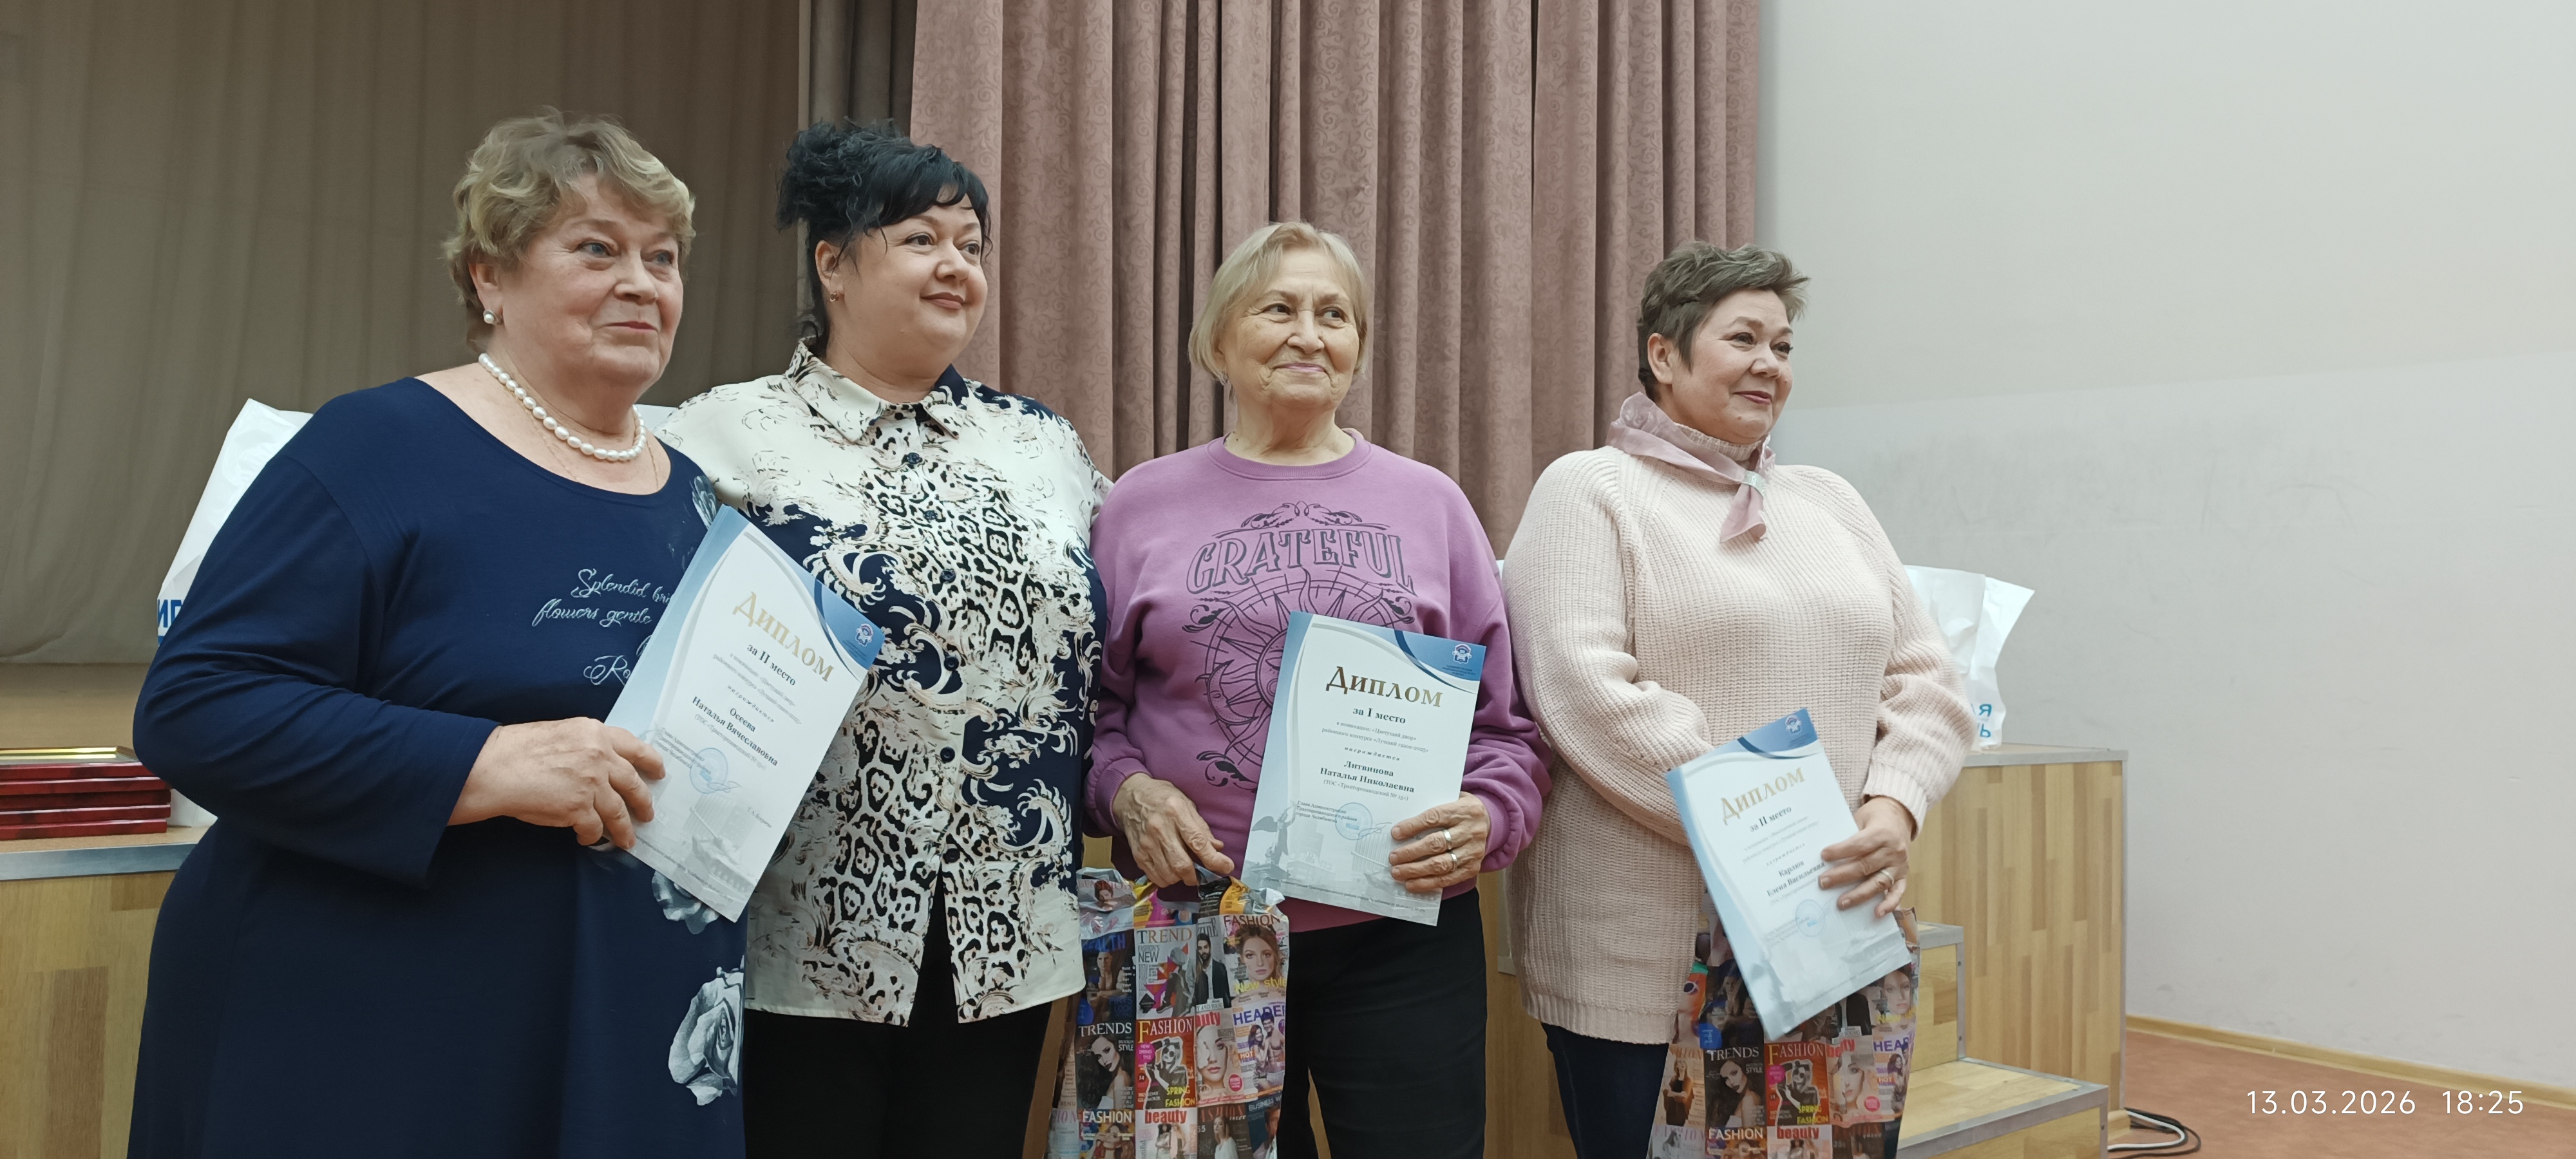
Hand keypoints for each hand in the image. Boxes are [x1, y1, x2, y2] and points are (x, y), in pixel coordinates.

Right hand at [450, 719, 663, 848]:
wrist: (495, 767)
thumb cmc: (518, 750)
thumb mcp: (562, 733)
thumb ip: (587, 746)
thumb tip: (603, 767)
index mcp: (596, 733)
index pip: (635, 746)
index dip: (651, 761)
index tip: (660, 772)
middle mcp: (600, 757)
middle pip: (633, 783)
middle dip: (644, 802)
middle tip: (648, 814)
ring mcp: (591, 783)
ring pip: (618, 812)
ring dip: (624, 829)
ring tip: (627, 840)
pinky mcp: (578, 808)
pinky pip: (594, 828)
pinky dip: (592, 836)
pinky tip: (587, 839)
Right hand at [1112, 773, 1234, 886]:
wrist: (1130, 797)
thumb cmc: (1162, 798)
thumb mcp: (1186, 804)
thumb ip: (1201, 827)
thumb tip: (1217, 848)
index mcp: (1176, 813)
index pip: (1198, 842)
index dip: (1214, 859)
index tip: (1226, 867)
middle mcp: (1160, 829)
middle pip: (1181, 865)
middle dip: (1196, 876)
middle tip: (1201, 874)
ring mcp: (1146, 843)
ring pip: (1168, 875)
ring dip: (1181, 878)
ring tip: (1184, 870)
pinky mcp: (1137, 854)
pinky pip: (1155, 876)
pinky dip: (1167, 879)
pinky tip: (1170, 870)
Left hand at [1388, 793, 1488, 893]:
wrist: (1490, 821)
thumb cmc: (1461, 811)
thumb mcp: (1451, 800)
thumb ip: (1431, 808)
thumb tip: (1403, 824)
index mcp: (1463, 810)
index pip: (1435, 818)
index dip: (1413, 826)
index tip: (1395, 833)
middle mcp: (1470, 831)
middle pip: (1437, 843)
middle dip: (1412, 852)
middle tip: (1393, 857)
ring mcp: (1472, 851)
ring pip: (1441, 864)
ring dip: (1417, 870)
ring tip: (1398, 872)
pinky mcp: (1472, 867)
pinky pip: (1448, 878)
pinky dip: (1428, 883)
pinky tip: (1412, 883)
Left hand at [1819, 796, 1914, 916]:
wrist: (1899, 816)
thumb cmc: (1874, 819)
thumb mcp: (1861, 818)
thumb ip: (1849, 835)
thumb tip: (1825, 855)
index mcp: (1882, 833)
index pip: (1860, 844)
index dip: (1841, 851)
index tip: (1824, 856)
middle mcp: (1893, 850)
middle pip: (1865, 865)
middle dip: (1842, 875)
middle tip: (1823, 882)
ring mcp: (1899, 865)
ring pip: (1878, 882)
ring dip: (1859, 894)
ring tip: (1841, 902)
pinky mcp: (1903, 875)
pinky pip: (1898, 891)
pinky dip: (1889, 903)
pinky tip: (1877, 913)